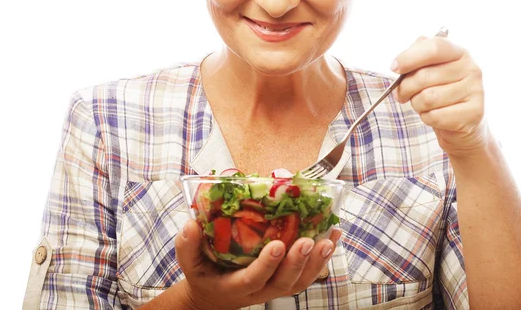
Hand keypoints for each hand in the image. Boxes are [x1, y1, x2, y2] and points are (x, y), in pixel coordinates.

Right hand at [175, 220, 340, 309]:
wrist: (214, 296)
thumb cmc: (203, 274)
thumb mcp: (189, 263)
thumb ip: (187, 246)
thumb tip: (190, 224)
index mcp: (236, 286)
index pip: (254, 278)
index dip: (267, 264)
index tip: (278, 244)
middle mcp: (260, 290)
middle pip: (284, 282)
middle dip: (298, 262)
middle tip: (309, 240)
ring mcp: (275, 288)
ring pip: (300, 281)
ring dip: (317, 261)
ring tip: (329, 238)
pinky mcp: (285, 282)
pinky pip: (307, 275)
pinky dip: (322, 258)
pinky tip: (333, 237)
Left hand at [390, 35, 488, 157]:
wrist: (463, 122)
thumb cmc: (440, 91)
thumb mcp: (430, 70)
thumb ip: (416, 58)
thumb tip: (400, 62)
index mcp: (459, 53)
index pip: (434, 47)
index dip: (409, 57)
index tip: (394, 67)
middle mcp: (471, 69)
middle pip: (425, 75)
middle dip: (406, 87)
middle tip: (402, 93)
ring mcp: (475, 91)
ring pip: (427, 98)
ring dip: (417, 104)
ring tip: (422, 104)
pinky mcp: (473, 113)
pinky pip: (435, 116)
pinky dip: (426, 117)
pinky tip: (433, 115)